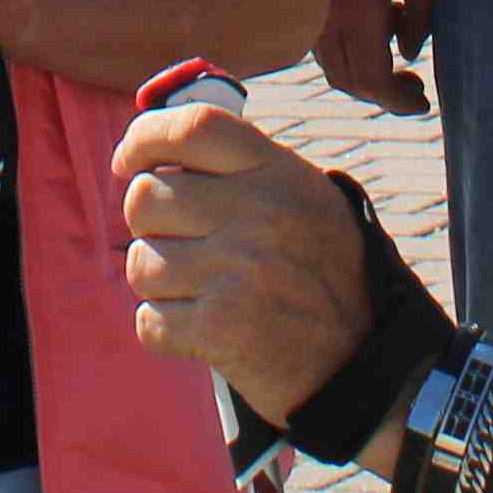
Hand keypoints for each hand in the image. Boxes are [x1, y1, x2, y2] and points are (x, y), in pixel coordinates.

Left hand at [116, 97, 373, 421]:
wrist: (363, 365)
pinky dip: (166, 331)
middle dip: (150, 226)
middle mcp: (258, 213)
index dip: (144, 139)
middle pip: (146, 198)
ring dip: (161, 284)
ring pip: (141, 263)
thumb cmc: (321, 275)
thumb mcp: (302, 197)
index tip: (128, 162)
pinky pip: (149, 321)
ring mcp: (237, 271)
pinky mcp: (220, 329)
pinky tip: (201, 331)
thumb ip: (242, 167)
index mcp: (277, 172)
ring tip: (201, 293)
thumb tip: (154, 151)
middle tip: (181, 245)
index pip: (192, 127)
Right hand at [310, 0, 434, 109]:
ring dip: (361, 60)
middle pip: (344, 76)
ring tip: (399, 40)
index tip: (423, 101)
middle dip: (379, 90)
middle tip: (413, 85)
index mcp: (355, 5)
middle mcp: (319, 3)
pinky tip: (377, 4)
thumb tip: (407, 52)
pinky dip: (344, 32)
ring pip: (326, 51)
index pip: (371, 81)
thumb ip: (422, 12)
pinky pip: (317, 21)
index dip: (398, 100)